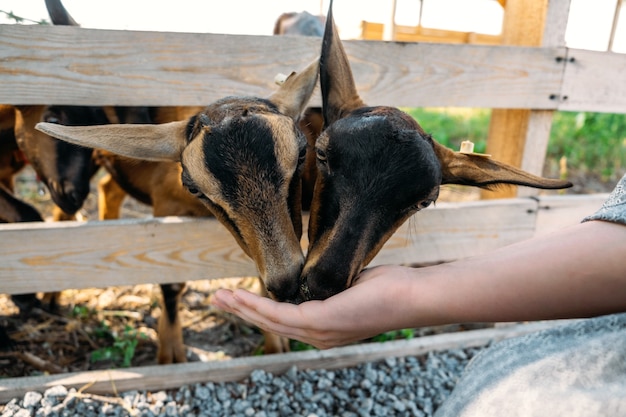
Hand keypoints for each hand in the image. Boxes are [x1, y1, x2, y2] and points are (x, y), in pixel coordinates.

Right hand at [211, 265, 415, 348]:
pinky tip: (240, 297)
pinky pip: (282, 314)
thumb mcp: (349, 283)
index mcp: (325, 327)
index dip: (258, 310)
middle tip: (217, 299)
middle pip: (271, 323)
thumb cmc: (388, 287)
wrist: (412, 295)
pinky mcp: (322, 322)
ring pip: (270, 320)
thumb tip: (312, 270)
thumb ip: (326, 283)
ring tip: (219, 297)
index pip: (284, 319)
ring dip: (242, 308)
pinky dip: (258, 306)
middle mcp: (319, 335)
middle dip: (241, 311)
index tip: (237, 298)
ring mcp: (320, 332)